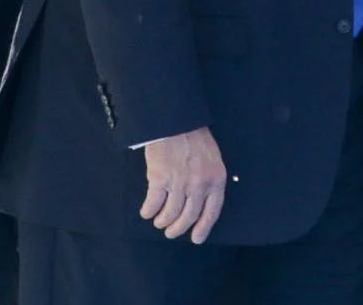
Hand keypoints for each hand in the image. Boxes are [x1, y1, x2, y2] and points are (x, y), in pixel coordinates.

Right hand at [139, 126, 226, 243]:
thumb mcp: (213, 159)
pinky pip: (153, 204)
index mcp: (216, 179)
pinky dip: (148, 211)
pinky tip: (146, 212)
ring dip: (163, 221)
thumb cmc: (195, 139)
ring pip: (170, 214)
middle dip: (178, 229)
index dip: (203, 228)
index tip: (196, 239)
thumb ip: (210, 180)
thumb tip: (202, 203)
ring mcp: (179, 183)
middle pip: (189, 217)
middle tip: (171, 232)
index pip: (212, 211)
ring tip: (159, 221)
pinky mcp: (160, 179)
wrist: (176, 122)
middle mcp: (199, 185)